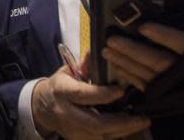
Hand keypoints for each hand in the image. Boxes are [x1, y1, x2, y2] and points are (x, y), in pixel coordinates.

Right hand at [31, 53, 149, 139]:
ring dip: (122, 130)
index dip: (103, 94)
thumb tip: (95, 52)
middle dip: (120, 122)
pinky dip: (115, 135)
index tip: (121, 90)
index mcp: (62, 91)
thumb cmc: (59, 86)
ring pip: (100, 136)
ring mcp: (72, 129)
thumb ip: (84, 66)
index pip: (83, 95)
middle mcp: (66, 112)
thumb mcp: (67, 72)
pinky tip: (128, 128)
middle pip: (95, 122)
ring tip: (140, 122)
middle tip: (141, 118)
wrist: (42, 107)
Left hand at [104, 0, 183, 132]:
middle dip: (134, 52)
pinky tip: (119, 71)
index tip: (143, 27)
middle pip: (160, 63)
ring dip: (127, 65)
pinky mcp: (183, 98)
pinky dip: (135, 81)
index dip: (163, 36)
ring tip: (107, 52)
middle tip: (112, 39)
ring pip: (152, 78)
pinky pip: (154, 91)